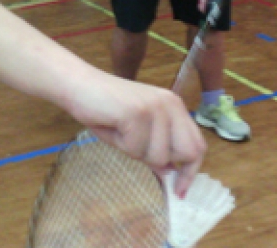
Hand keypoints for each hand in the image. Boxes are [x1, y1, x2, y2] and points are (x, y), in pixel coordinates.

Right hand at [66, 69, 205, 196]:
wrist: (78, 85)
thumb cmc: (105, 109)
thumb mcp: (138, 131)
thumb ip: (158, 147)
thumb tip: (171, 171)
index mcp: (174, 106)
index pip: (197, 144)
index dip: (191, 170)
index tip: (180, 190)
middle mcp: (171, 104)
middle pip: (187, 153)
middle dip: (163, 163)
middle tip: (137, 153)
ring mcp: (156, 108)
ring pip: (159, 157)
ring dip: (136, 153)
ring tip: (120, 132)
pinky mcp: (138, 113)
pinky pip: (137, 150)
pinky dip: (122, 146)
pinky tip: (113, 127)